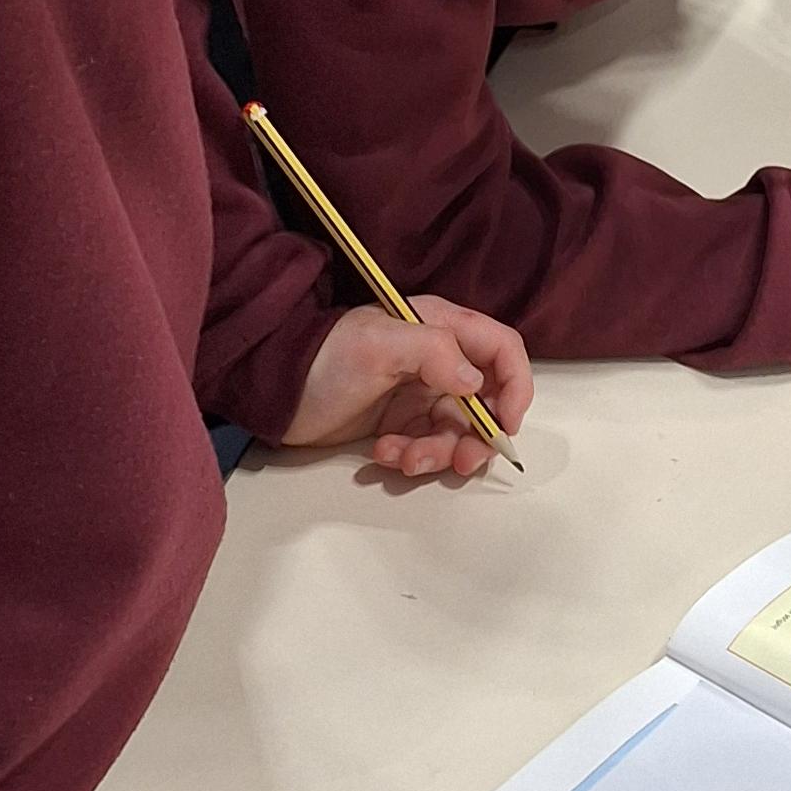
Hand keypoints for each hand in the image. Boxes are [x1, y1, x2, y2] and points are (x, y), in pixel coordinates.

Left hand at [280, 296, 532, 483]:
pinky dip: (410, 458)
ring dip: (437, 454)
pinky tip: (381, 453)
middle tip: (459, 462)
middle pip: (488, 404)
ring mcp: (420, 395)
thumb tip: (475, 384)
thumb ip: (433, 352)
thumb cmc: (324, 356)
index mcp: (442, 328)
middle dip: (477, 438)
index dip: (516, 387)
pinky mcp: (401, 424)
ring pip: (457, 434)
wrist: (274, 389)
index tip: (506, 424)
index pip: (502, 350)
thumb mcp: (377, 344)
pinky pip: (426, 448)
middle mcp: (439, 361)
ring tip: (403, 459)